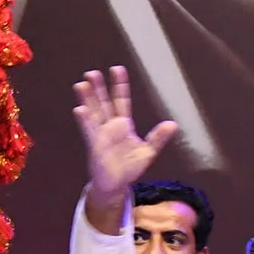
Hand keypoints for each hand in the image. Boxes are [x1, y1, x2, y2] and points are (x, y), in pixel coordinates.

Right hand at [73, 67, 177, 218]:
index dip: (120, 86)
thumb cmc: (130, 167)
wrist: (117, 185)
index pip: (121, 100)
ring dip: (87, 99)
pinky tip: (80, 109)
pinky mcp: (95, 145)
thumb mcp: (148, 151)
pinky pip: (89, 131)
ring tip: (82, 85)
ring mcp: (100, 135)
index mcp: (123, 125)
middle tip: (92, 73)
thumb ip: (158, 138)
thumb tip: (172, 124)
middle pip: (103, 103)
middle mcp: (110, 127)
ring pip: (93, 113)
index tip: (117, 69)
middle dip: (98, 88)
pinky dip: (85, 120)